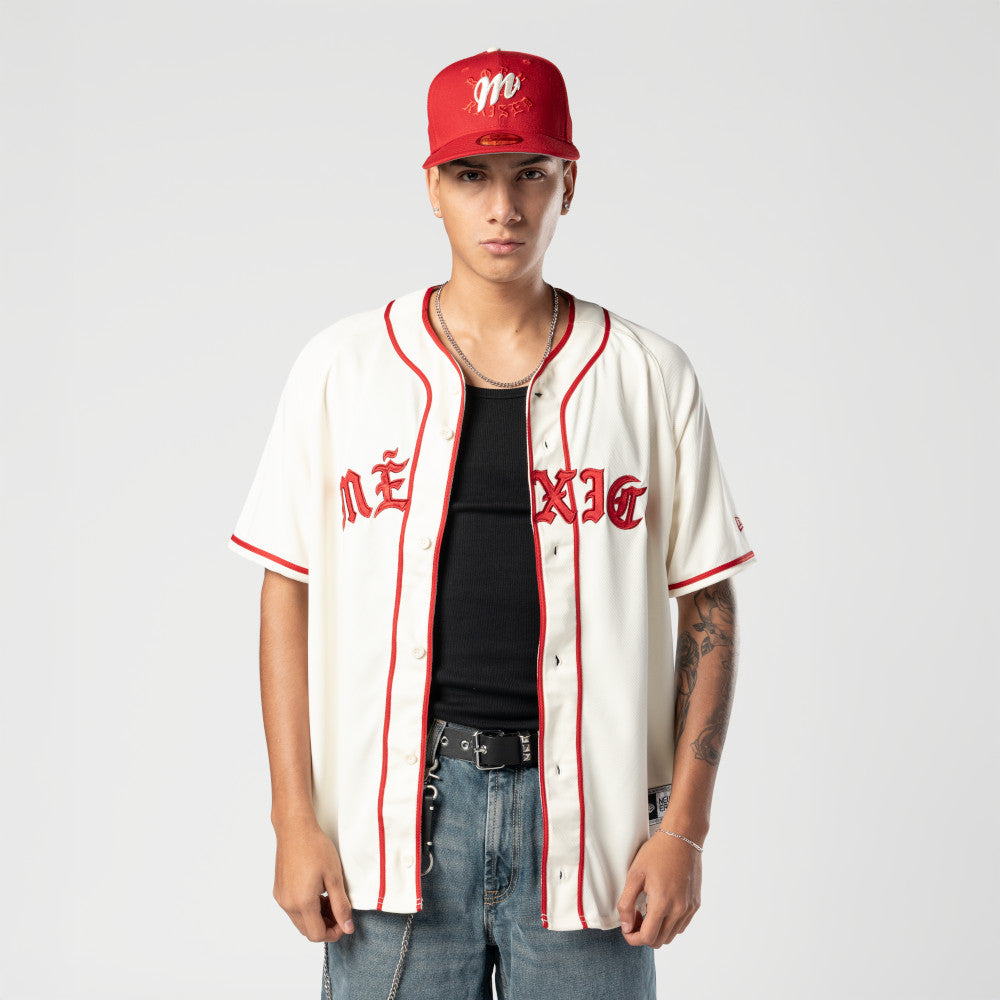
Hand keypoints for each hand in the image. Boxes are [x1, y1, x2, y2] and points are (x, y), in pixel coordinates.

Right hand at [272, 816, 354, 942]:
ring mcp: (281, 898)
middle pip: (308, 931)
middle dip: (326, 926)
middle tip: (339, 909)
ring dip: (316, 918)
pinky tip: (317, 892)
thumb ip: (341, 905)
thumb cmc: (316, 848)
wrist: (295, 829)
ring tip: (329, 899)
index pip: (318, 935)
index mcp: (302, 902)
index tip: (345, 921)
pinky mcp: (278, 891)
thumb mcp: (334, 877)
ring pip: (300, 922)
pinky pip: (293, 910)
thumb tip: (348, 928)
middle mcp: (288, 904)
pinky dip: (306, 909)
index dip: (334, 933)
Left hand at [617, 829, 701, 947]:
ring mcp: (689, 908)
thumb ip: (626, 903)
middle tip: (635, 916)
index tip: (627, 927)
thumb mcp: (634, 874)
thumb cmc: (657, 852)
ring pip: (671, 936)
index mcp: (662, 902)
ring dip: (657, 930)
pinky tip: (661, 907)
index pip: (647, 938)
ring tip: (647, 911)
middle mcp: (679, 909)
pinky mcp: (695, 904)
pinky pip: (681, 926)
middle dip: (643, 934)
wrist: (682, 838)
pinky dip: (669, 924)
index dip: (633, 938)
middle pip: (659, 941)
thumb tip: (626, 926)